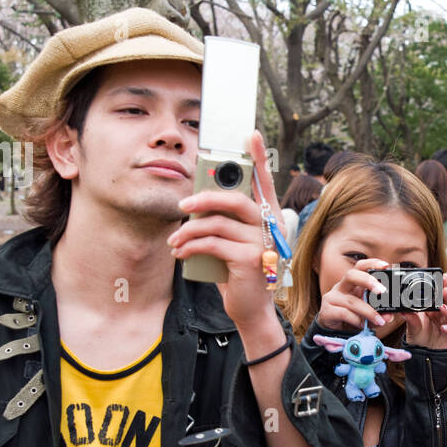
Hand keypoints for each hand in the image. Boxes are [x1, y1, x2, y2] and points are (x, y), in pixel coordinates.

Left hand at [168, 130, 280, 334]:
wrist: (250, 311)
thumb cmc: (237, 272)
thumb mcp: (232, 242)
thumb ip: (224, 221)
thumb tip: (196, 201)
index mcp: (269, 218)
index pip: (265, 182)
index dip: (259, 158)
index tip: (251, 135)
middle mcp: (271, 227)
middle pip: (236, 199)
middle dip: (205, 198)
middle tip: (183, 203)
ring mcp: (264, 243)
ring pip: (219, 222)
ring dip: (189, 229)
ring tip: (174, 239)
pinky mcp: (251, 260)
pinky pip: (214, 243)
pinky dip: (192, 246)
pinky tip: (181, 253)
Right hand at [314, 257, 399, 334]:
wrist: (333, 331)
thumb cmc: (352, 317)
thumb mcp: (368, 312)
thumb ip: (380, 313)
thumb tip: (390, 316)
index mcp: (353, 282)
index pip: (360, 267)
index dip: (372, 263)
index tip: (386, 266)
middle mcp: (341, 286)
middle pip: (351, 275)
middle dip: (368, 281)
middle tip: (382, 290)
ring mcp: (332, 298)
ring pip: (352, 301)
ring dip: (369, 311)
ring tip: (380, 320)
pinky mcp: (327, 311)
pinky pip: (344, 313)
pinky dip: (357, 320)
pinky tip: (364, 325)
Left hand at [402, 280, 446, 349]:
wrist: (427, 357)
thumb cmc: (421, 340)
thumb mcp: (413, 329)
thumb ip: (411, 320)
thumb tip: (403, 310)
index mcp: (433, 308)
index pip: (438, 294)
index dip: (441, 285)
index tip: (441, 276)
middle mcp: (444, 313)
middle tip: (446, 286)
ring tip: (442, 307)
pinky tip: (444, 328)